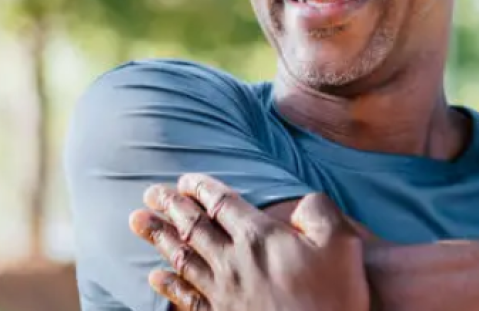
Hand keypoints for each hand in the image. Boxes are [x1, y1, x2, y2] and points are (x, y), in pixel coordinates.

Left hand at [129, 174, 370, 310]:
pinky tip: (156, 277)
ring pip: (182, 258)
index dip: (201, 188)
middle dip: (170, 206)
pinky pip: (186, 299)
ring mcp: (224, 293)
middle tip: (149, 192)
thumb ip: (318, 212)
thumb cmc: (335, 296)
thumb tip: (301, 204)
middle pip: (193, 226)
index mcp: (259, 237)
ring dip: (158, 237)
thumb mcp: (341, 242)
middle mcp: (234, 262)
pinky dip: (168, 286)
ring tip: (138, 222)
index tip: (185, 179)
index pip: (222, 204)